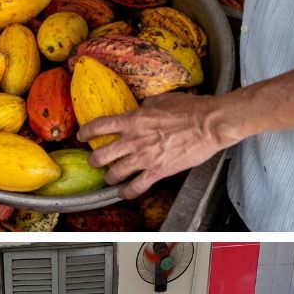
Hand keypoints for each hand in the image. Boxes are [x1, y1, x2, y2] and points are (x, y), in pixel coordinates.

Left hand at [79, 92, 240, 198]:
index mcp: (132, 120)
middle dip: (94, 160)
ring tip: (110, 178)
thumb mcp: (161, 100)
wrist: (211, 123)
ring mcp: (144, 157)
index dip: (85, 133)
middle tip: (95, 161)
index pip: (98, 126)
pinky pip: (136, 187)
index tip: (82, 136)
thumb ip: (145, 107)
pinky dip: (127, 192)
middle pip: (100, 155)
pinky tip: (124, 193)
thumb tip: (141, 108)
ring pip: (114, 173)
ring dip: (109, 177)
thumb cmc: (191, 108)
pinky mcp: (158, 171)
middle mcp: (133, 140)